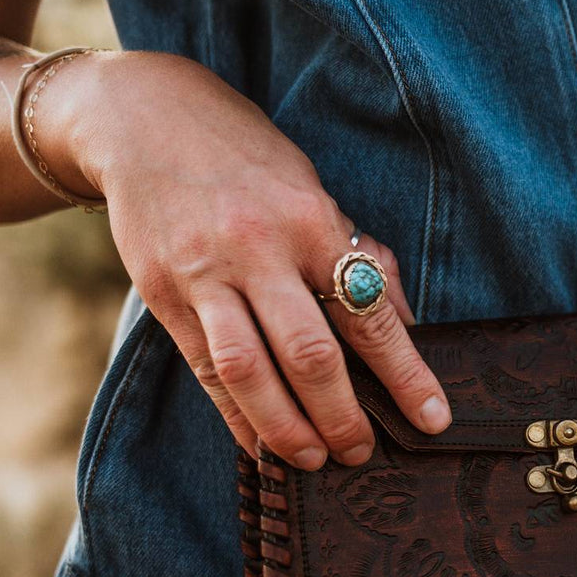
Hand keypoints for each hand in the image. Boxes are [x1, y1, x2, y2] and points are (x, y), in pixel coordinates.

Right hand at [59, 52, 450, 468]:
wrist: (144, 117)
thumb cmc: (249, 161)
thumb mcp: (315, 191)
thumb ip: (357, 255)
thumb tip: (404, 325)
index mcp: (312, 222)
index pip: (370, 315)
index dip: (406, 374)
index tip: (433, 418)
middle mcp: (258, 249)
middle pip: (310, 353)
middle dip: (342, 415)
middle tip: (363, 452)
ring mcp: (204, 274)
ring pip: (250, 370)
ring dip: (287, 427)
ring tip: (314, 460)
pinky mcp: (162, 293)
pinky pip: (204, 369)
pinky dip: (235, 416)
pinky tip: (260, 445)